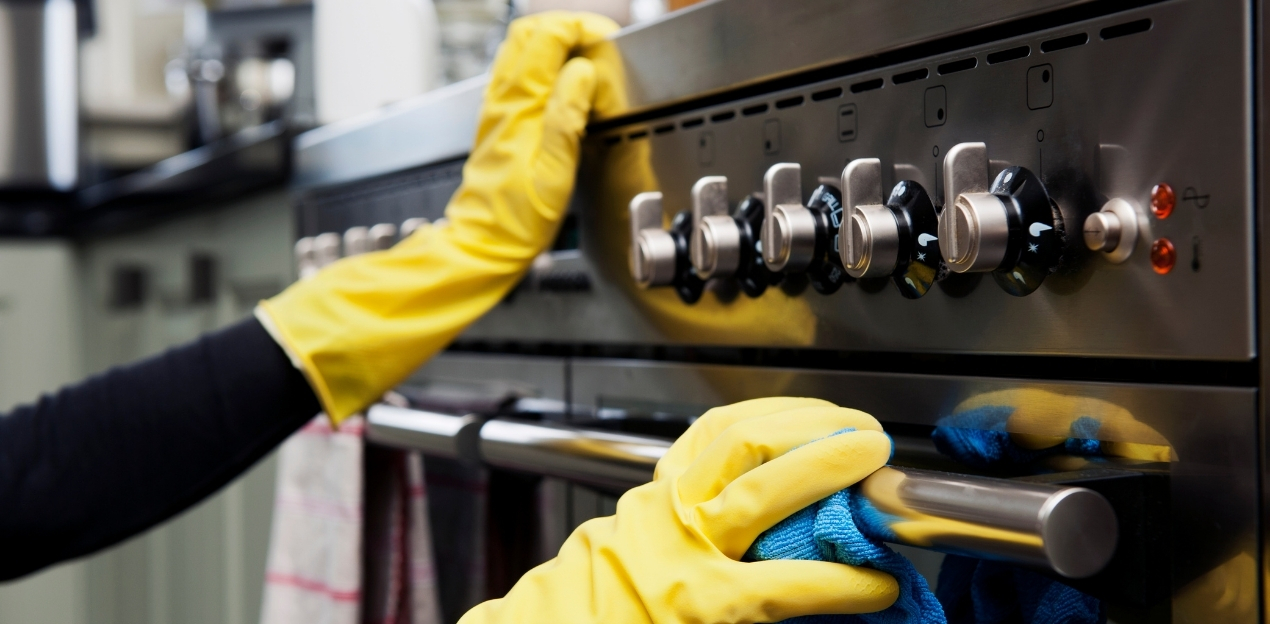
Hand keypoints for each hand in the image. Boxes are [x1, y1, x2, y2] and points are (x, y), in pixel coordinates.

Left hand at [258, 12, 617, 422]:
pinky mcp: (502, 123)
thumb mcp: (554, 171)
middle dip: (568, 27)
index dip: (579, 27)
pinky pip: (520, 74)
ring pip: (521, 50)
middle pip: (529, 33)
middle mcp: (504, 102)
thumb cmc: (517, 219)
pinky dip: (546, 64)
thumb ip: (567, 116)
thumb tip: (583, 72)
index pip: (545, 36)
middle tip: (600, 42)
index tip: (607, 40)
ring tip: (588, 57)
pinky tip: (565, 82)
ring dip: (556, 42)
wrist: (484, 244)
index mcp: (519, 107)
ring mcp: (500, 110)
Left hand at [460, 397, 898, 623]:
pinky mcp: (654, 482)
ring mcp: (664, 505)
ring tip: (846, 420)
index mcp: (700, 604)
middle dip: (831, 462)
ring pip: (734, 440)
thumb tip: (844, 592)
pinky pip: (705, 432)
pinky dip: (754, 414)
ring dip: (798, 421)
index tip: (886, 582)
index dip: (852, 583)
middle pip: (766, 488)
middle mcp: (683, 544)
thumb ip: (778, 613)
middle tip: (878, 454)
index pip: (795, 587)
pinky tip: (788, 414)